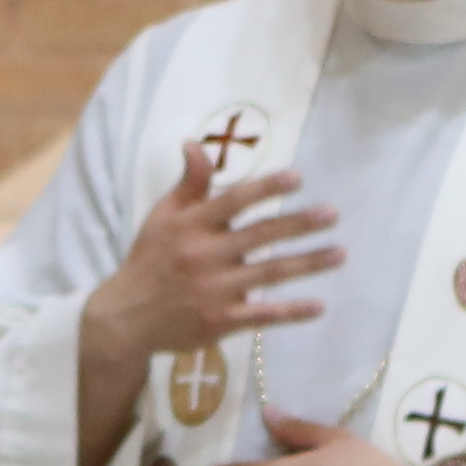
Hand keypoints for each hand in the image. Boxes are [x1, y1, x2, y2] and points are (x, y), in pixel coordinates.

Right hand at [72, 152, 343, 415]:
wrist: (126, 317)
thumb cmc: (150, 260)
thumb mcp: (163, 217)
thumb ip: (189, 184)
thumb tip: (195, 143)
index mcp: (191, 226)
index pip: (233, 201)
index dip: (266, 188)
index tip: (298, 177)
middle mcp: (204, 256)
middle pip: (260, 235)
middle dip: (299, 224)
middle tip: (332, 213)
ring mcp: (214, 291)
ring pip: (269, 273)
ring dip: (308, 263)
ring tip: (340, 253)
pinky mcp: (220, 321)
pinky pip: (263, 315)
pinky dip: (291, 312)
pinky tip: (318, 305)